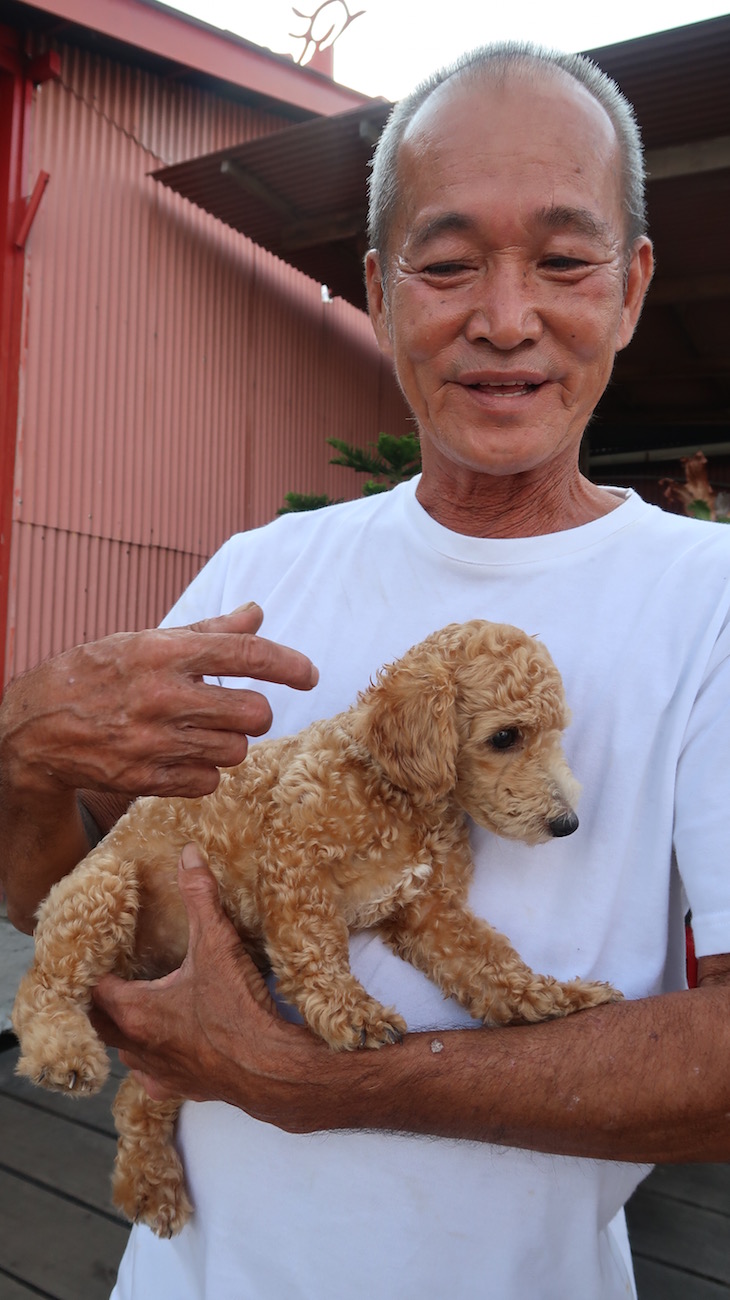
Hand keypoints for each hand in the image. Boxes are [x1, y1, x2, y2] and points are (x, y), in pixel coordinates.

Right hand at [0, 603, 317, 800]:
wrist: (34, 726)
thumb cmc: (98, 674)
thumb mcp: (145, 640)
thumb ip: (208, 631)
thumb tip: (257, 613)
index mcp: (163, 652)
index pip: (246, 654)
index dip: (288, 664)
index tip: (309, 675)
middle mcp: (161, 696)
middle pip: (254, 713)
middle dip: (257, 713)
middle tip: (242, 709)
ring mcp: (152, 742)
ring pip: (235, 750)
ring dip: (230, 742)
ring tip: (202, 731)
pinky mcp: (144, 781)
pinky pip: (209, 782)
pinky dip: (205, 772)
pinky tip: (184, 756)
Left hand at [91, 844, 328, 1123]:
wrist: (271, 1068)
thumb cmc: (238, 1010)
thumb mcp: (217, 944)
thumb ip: (199, 896)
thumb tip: (189, 855)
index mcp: (135, 1010)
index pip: (95, 986)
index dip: (98, 968)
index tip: (106, 953)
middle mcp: (137, 1045)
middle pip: (100, 1021)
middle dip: (104, 999)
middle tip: (117, 976)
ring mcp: (157, 1072)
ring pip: (124, 1051)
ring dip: (127, 1030)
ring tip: (141, 1007)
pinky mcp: (179, 1089)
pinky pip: (152, 1077)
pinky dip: (155, 1062)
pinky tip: (171, 1048)